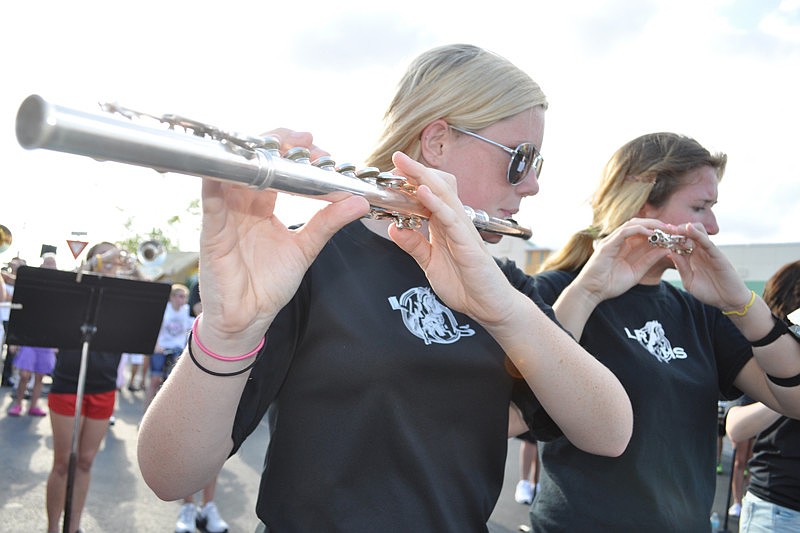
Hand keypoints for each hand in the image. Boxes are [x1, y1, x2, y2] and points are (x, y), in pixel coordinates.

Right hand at [197, 128, 369, 354]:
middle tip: (304, 140)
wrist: (248, 318)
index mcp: (261, 207)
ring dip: (253, 155)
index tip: (317, 147)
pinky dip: (216, 180)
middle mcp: (241, 205)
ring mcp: (225, 215)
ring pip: (232, 173)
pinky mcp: (212, 231)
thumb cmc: (269, 284)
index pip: (276, 170)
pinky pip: (210, 200)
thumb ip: (328, 223)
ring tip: (276, 144)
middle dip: (278, 146)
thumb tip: (359, 201)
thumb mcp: (305, 248)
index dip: (294, 155)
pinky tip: (227, 166)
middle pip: (254, 163)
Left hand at [387, 152, 517, 327]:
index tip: (393, 170)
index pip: (428, 195)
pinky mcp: (468, 241)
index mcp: (444, 225)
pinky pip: (450, 217)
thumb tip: (394, 228)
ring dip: (423, 178)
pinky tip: (421, 193)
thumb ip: (414, 245)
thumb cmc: (465, 284)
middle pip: (437, 187)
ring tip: (405, 166)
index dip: (412, 181)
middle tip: (397, 157)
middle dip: (416, 171)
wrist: (489, 305)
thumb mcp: (429, 263)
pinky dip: (435, 203)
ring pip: (444, 195)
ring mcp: (463, 229)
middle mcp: (455, 221)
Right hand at [571, 218, 670, 302]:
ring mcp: (612, 241)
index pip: (643, 232)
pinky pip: (625, 232)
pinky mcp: (607, 244)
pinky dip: (639, 230)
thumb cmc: (610, 284)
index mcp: (625, 246)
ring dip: (650, 224)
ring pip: (633, 224)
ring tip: (665, 228)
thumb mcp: (637, 272)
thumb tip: (666, 249)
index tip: (674, 234)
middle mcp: (618, 240)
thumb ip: (649, 260)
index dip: (659, 231)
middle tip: (672, 228)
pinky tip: (651, 233)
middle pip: (639, 224)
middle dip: (657, 224)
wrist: (592, 292)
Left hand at [668, 223, 750, 309]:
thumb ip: (680, 267)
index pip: (678, 243)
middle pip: (686, 234)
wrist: (728, 300)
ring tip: (674, 228)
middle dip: (674, 230)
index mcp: (691, 257)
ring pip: (697, 232)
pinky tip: (688, 228)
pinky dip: (697, 234)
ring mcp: (708, 252)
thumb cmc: (709, 292)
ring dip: (685, 228)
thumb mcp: (689, 281)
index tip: (655, 234)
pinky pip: (706, 241)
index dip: (667, 238)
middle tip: (663, 229)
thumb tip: (669, 253)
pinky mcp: (717, 254)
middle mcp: (699, 252)